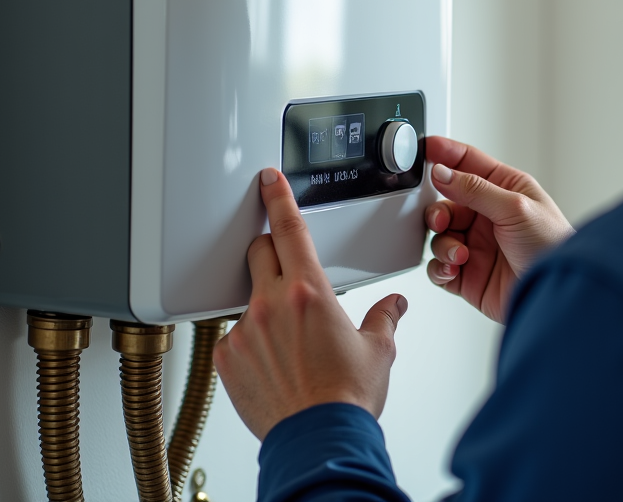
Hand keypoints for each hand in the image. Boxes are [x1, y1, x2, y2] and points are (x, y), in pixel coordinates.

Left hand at [213, 168, 407, 439]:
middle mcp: (271, 304)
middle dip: (270, 251)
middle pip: (259, 253)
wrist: (319, 441)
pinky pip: (234, 335)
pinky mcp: (227, 358)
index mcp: (309, 291)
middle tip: (286, 270)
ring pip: (247, 297)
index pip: (288, 228)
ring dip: (264, 305)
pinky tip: (272, 363)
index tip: (268, 181)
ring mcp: (245, 331)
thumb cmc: (347, 398)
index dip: (277, 198)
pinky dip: (250, 342)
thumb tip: (395, 306)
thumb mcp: (378, 350)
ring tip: (287, 339)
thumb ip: (385, 318)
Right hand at [424, 136, 573, 322]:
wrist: (554, 294)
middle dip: (438, 212)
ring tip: (460, 254)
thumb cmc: (553, 247)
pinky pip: (438, 267)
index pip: (469, 164)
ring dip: (443, 244)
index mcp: (504, 190)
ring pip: (439, 236)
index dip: (446, 154)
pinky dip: (439, 268)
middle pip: (446, 203)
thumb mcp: (516, 208)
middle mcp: (487, 216)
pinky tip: (453, 269)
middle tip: (441, 221)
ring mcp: (476, 246)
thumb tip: (443, 172)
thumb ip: (476, 189)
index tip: (425, 148)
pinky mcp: (467, 275)